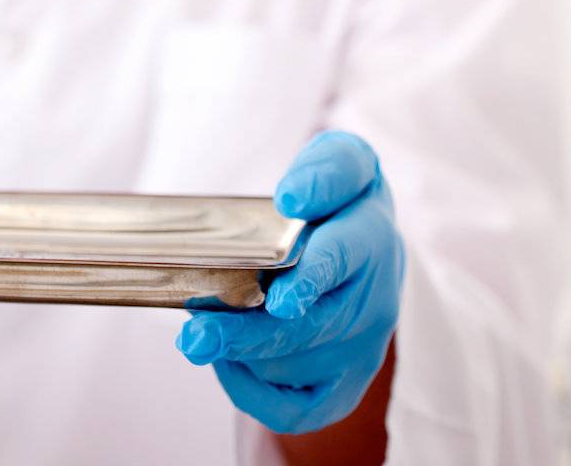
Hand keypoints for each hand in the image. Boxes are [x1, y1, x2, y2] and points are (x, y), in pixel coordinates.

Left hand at [175, 130, 403, 433]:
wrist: (364, 239)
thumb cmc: (340, 198)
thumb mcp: (340, 161)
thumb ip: (325, 170)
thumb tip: (293, 201)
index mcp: (371, 239)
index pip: (343, 260)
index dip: (311, 281)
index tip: (280, 299)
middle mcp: (373, 303)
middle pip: (310, 328)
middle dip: (250, 334)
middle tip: (197, 334)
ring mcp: (361, 350)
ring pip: (297, 368)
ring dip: (245, 357)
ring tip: (201, 335)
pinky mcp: (343, 385)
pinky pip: (300, 410)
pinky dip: (257, 397)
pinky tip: (228, 364)